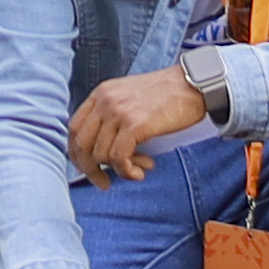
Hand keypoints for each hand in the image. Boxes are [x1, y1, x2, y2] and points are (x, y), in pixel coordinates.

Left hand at [66, 66, 215, 183]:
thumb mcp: (130, 99)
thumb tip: (103, 153)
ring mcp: (118, 112)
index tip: (87, 168)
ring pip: (100, 155)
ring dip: (118, 170)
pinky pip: (119, 158)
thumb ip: (113, 118)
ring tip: (140, 167)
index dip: (76, 154)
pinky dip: (127, 172)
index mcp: (101, 93)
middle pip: (81, 144)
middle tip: (103, 183)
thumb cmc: (167, 95)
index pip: (74, 128)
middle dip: (89, 170)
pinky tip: (141, 171)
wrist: (194, 85)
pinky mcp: (135, 124)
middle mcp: (105, 101)